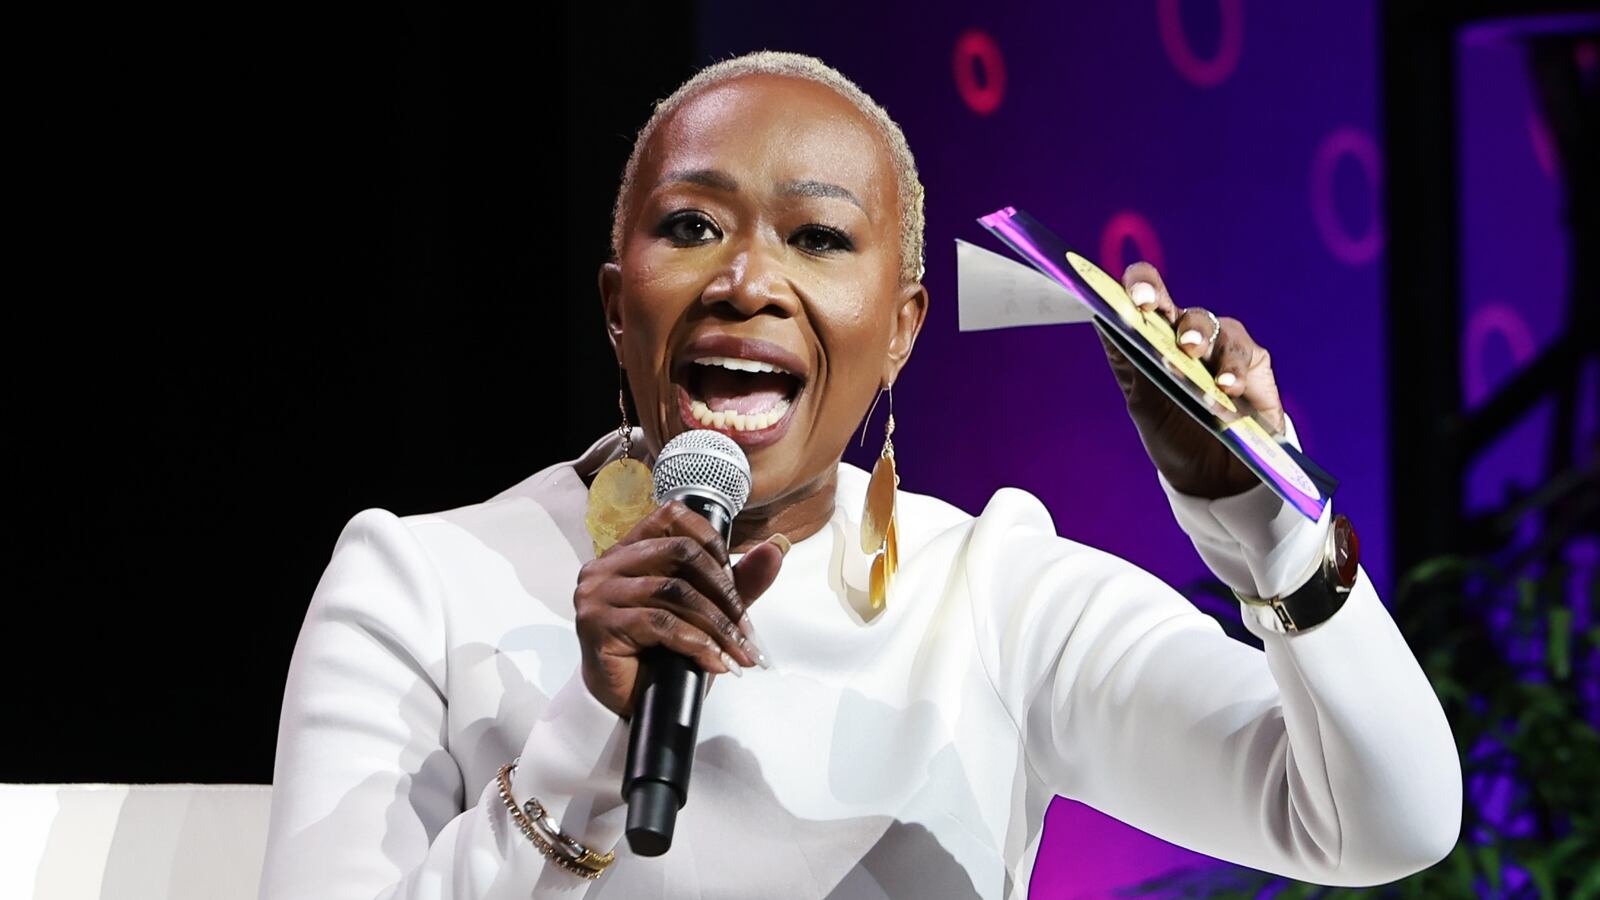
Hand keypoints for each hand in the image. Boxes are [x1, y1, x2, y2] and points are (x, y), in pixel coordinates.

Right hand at [573, 501, 785, 716]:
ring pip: (674, 590)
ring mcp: (598, 593)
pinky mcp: (598, 624)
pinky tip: (714, 662)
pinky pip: (660, 623)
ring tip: (737, 653)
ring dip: (716, 625)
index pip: (672, 516)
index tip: (734, 581)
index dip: (711, 542)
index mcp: (629, 550)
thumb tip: (774, 549)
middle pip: (680, 552)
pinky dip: (696, 644)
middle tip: (745, 629)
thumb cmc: (658, 656)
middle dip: (723, 592)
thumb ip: (736, 583)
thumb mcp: (705, 614)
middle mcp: (607, 565)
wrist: (623, 704)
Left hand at [1099, 261, 1285, 498]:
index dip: (1137, 286)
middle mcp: (1181, 335)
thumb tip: (1112, 327)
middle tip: (1151, 310)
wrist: (1215, 478)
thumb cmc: (1173, 437)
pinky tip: (1226, 388)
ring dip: (1200, 338)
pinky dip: (1233, 370)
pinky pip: (1244, 353)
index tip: (1133, 297)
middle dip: (1162, 301)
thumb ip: (1134, 367)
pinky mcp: (1252, 363)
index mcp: (1148, 340)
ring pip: (1209, 324)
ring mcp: (1218, 346)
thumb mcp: (1146, 407)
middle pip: (1172, 303)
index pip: (1141, 297)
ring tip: (1192, 355)